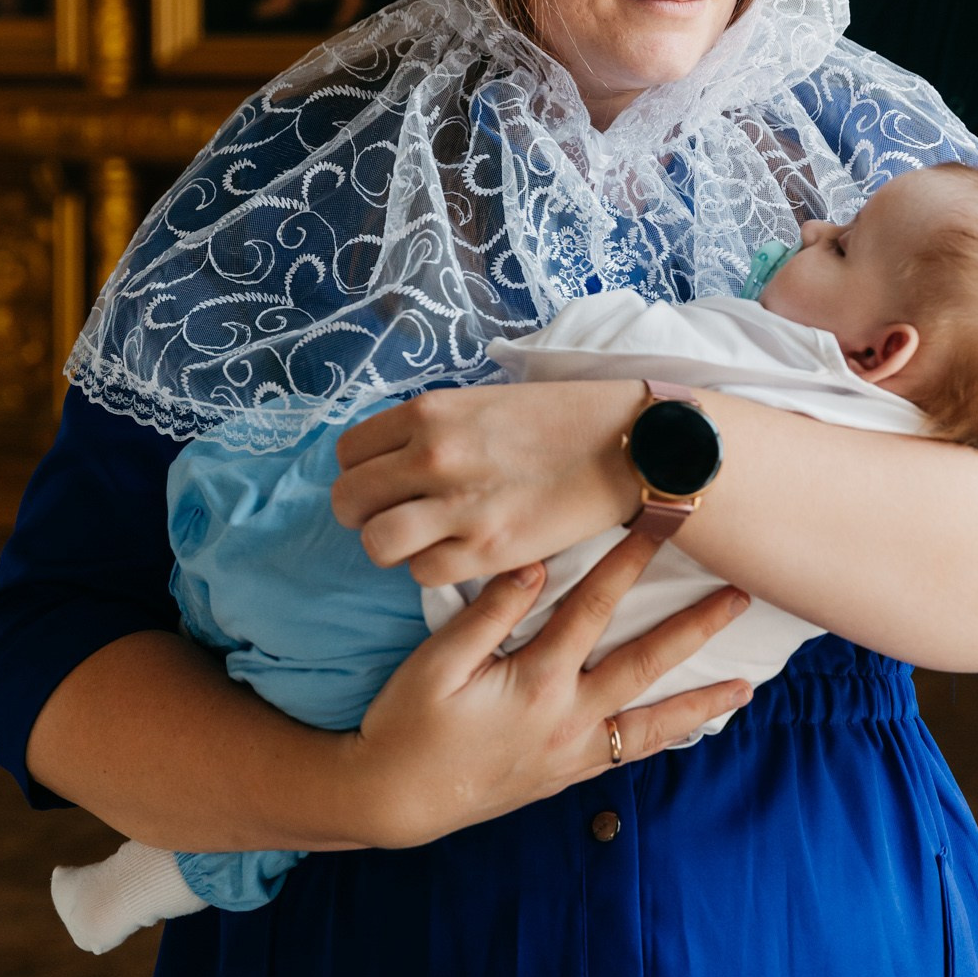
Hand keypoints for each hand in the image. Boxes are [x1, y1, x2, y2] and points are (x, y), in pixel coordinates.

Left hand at [332, 382, 643, 584]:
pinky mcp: (488, 550)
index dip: (361, 473)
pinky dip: (436, 568)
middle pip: (349, 501)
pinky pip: (423, 574)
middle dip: (365, 514)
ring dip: (392, 548)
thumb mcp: (481, 403)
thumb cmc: (559, 420)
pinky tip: (462, 552)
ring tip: (423, 541)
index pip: (348, 453)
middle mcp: (434, 456)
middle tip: (398, 515)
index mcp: (430, 413)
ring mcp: (459, 506)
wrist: (629, 445)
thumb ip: (430, 429)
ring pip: (376, 544)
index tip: (384, 483)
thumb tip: (389, 460)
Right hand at [347, 528, 751, 847]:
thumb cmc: (407, 725)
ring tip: (746, 687)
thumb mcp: (436, 664)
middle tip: (740, 597)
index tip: (657, 525)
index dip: (627, 562)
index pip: (593, 607)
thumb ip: (487, 614)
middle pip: (646, 662)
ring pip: (652, 722)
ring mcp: (573, 751)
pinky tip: (687, 731)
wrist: (394, 800)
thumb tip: (532, 564)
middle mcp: (568, 718)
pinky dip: (663, 740)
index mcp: (537, 682)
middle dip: (696, 627)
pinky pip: (628, 755)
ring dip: (701, 702)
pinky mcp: (567, 775)